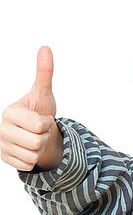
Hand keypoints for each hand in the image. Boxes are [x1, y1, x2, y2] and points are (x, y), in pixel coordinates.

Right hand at [0, 46, 60, 170]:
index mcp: (9, 112)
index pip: (38, 126)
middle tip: (39, 131)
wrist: (36, 131)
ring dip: (39, 150)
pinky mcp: (5, 159)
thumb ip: (44, 73)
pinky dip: (33, 160)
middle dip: (43, 137)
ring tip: (35, 139)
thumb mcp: (43, 93)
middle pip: (35, 143)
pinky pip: (28, 166)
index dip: (46, 124)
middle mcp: (1, 129)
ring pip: (32, 157)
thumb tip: (45, 48)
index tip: (41, 118)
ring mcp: (1, 145)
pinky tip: (29, 149)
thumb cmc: (39, 110)